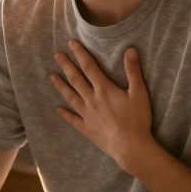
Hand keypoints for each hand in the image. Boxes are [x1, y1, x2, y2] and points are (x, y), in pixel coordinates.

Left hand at [49, 42, 154, 171]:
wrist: (131, 147)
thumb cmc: (137, 120)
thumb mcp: (139, 93)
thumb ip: (133, 71)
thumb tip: (130, 50)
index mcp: (104, 90)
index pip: (89, 67)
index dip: (80, 54)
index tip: (71, 43)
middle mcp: (92, 100)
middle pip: (76, 79)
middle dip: (66, 65)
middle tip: (56, 55)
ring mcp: (87, 115)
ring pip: (70, 97)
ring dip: (60, 86)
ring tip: (51, 77)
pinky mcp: (87, 129)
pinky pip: (73, 120)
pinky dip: (65, 114)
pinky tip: (58, 109)